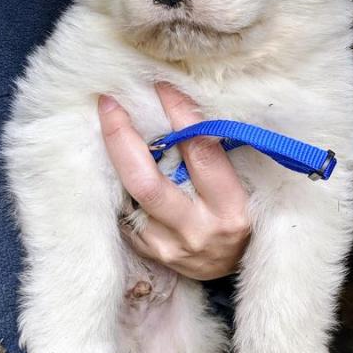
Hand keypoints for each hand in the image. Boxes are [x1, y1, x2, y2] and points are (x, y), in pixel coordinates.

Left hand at [98, 84, 249, 279]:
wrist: (236, 266)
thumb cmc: (243, 214)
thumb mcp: (244, 185)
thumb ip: (216, 154)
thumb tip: (182, 105)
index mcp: (231, 207)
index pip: (200, 152)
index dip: (179, 115)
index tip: (162, 86)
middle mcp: (199, 229)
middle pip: (147, 182)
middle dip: (122, 138)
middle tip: (108, 104)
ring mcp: (171, 246)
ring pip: (129, 198)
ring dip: (115, 159)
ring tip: (109, 126)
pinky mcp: (152, 254)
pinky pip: (126, 214)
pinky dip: (121, 186)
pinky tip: (120, 166)